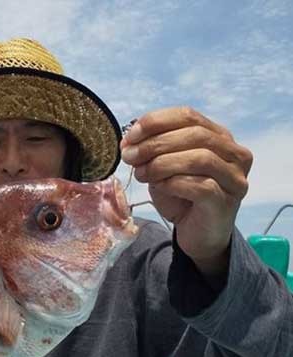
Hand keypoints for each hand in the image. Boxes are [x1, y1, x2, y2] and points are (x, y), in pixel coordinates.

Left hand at [120, 107, 252, 277]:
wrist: (198, 234)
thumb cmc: (182, 197)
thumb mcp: (163, 168)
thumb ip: (152, 151)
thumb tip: (129, 140)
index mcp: (219, 137)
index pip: (189, 116)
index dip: (157, 121)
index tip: (131, 135)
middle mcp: (234, 154)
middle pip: (194, 135)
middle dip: (155, 143)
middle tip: (130, 156)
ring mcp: (234, 178)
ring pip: (199, 158)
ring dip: (162, 163)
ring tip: (141, 174)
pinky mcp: (226, 202)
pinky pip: (201, 186)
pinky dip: (173, 183)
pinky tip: (158, 186)